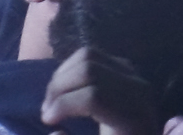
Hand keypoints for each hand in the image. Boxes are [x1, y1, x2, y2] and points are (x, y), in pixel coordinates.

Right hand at [41, 47, 157, 134]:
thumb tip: (55, 133)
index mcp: (132, 115)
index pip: (94, 97)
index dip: (63, 106)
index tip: (47, 122)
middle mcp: (136, 87)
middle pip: (89, 70)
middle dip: (58, 88)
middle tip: (46, 113)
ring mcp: (131, 72)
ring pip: (88, 55)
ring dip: (61, 76)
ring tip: (52, 102)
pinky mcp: (123, 67)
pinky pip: (92, 55)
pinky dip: (70, 68)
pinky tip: (63, 91)